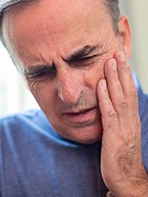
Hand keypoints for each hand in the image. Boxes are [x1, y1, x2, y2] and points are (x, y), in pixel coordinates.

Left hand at [97, 51, 147, 195]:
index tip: (120, 59)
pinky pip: (109, 114)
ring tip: (110, 62)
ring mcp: (123, 127)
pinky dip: (104, 98)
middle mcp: (129, 119)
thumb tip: (108, 102)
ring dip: (114, 79)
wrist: (126, 178)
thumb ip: (116, 117)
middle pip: (126, 91)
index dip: (124, 75)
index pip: (129, 92)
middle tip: (117, 52)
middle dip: (121, 71)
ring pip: (119, 98)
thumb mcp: (120, 132)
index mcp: (130, 118)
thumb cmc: (120, 154)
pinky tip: (100, 86)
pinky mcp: (113, 136)